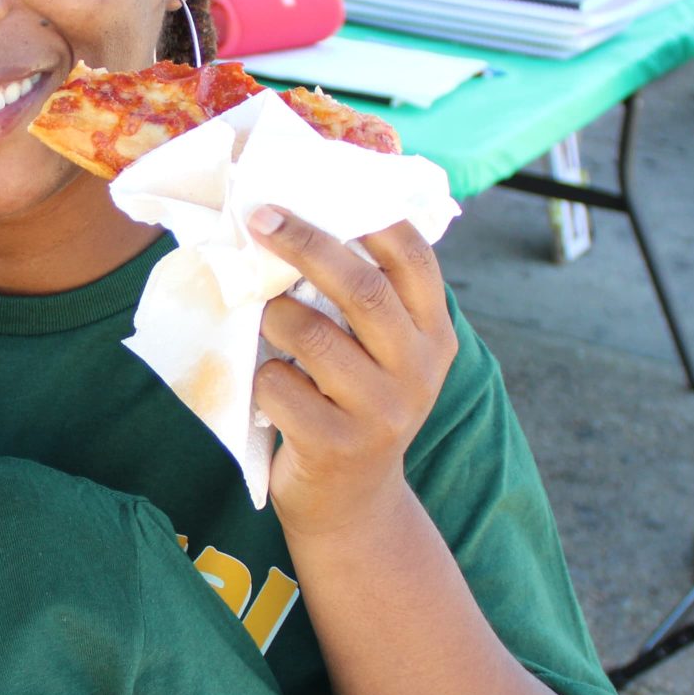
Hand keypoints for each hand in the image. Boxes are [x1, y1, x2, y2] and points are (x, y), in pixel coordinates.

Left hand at [246, 209, 457, 535]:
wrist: (351, 503)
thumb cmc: (353, 405)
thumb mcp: (383, 354)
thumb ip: (367, 299)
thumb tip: (303, 217)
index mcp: (432, 335)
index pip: (414, 258)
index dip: (368, 217)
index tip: (315, 191)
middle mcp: (416, 370)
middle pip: (361, 288)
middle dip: (304, 244)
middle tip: (260, 218)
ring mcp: (380, 412)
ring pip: (310, 334)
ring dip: (273, 316)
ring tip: (265, 319)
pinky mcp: (335, 445)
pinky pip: (280, 385)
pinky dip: (261, 377)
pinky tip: (270, 387)